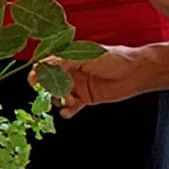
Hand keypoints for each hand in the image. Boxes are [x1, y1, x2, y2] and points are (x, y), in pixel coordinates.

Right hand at [43, 44, 158, 115]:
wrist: (135, 72)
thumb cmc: (114, 58)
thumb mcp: (86, 57)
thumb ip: (65, 62)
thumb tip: (43, 64)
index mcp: (70, 57)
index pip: (48, 64)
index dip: (39, 72)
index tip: (33, 80)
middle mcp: (72, 71)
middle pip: (50, 82)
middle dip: (47, 89)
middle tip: (50, 93)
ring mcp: (78, 85)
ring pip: (59, 95)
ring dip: (59, 99)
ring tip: (69, 100)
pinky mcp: (86, 98)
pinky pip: (71, 107)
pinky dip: (67, 110)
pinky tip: (68, 111)